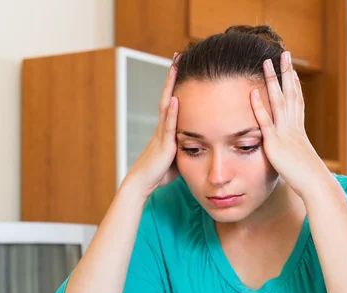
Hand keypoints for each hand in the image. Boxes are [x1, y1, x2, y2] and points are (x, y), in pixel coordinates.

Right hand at [124, 54, 179, 198]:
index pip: (173, 101)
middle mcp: (163, 127)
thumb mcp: (179, 157)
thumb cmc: (160, 173)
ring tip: (175, 67)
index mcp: (167, 129)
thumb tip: (203, 146)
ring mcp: (162, 133)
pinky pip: (168, 124)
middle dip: (173, 76)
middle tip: (178, 56)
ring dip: (171, 85)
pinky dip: (172, 111)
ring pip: (167, 104)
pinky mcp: (164, 144)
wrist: (143, 183)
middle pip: (169, 95)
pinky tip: (176, 97)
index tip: (181, 67)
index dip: (176, 84)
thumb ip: (188, 148)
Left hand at [250, 51, 330, 199]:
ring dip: (273, 81)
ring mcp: (285, 134)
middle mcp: (294, 128)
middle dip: (287, 73)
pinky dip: (259, 106)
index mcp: (299, 132)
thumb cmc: (310, 180)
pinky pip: (265, 122)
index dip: (295, 85)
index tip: (292, 71)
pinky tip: (253, 92)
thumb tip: (295, 159)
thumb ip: (295, 157)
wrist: (315, 185)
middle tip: (284, 54)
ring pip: (279, 101)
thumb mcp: (301, 163)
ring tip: (266, 62)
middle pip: (291, 94)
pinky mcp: (275, 144)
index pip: (297, 103)